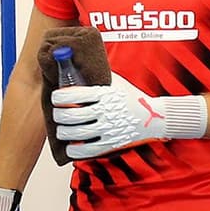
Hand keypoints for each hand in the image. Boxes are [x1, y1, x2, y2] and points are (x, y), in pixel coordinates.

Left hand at [51, 72, 206, 158]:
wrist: (154, 117)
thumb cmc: (129, 96)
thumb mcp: (114, 81)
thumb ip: (97, 74)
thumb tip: (74, 60)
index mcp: (103, 93)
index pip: (72, 94)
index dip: (58, 97)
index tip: (55, 98)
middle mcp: (105, 111)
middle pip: (71, 115)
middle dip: (58, 115)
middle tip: (57, 114)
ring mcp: (109, 128)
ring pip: (76, 133)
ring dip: (63, 132)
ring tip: (61, 130)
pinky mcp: (112, 143)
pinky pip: (88, 150)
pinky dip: (75, 150)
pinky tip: (70, 146)